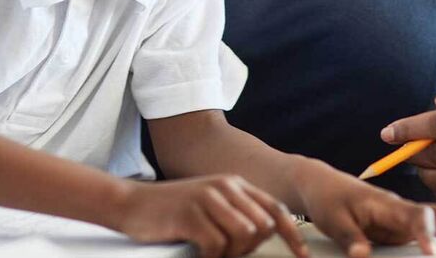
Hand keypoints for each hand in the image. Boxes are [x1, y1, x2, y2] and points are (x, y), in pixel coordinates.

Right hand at [115, 175, 306, 257]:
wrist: (132, 204)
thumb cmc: (172, 211)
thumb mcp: (210, 205)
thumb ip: (237, 214)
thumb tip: (263, 235)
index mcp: (235, 185)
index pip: (275, 209)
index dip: (292, 234)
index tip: (303, 255)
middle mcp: (225, 187)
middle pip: (262, 226)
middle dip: (249, 249)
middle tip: (226, 252)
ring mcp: (208, 199)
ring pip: (244, 235)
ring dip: (230, 253)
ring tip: (211, 252)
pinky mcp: (190, 214)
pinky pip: (216, 245)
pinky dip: (210, 256)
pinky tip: (197, 252)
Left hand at [296, 160, 435, 257]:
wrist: (323, 185)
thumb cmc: (329, 199)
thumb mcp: (332, 219)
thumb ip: (349, 237)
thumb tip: (362, 255)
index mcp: (387, 205)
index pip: (415, 217)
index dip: (427, 235)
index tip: (434, 254)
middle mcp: (403, 209)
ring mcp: (408, 218)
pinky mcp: (407, 227)